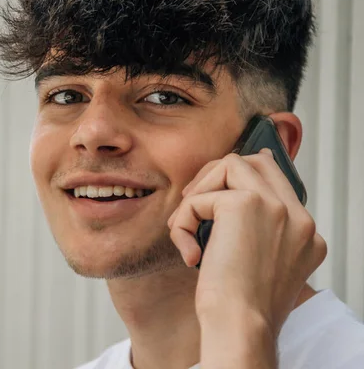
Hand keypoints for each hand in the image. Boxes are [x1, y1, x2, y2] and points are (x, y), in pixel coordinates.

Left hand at [167, 149, 326, 365]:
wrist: (241, 326)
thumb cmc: (243, 306)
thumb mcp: (262, 266)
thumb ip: (258, 234)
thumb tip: (227, 202)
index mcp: (305, 232)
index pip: (278, 181)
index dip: (241, 179)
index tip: (215, 193)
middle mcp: (297, 216)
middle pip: (257, 162)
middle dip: (217, 175)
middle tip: (194, 202)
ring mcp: (275, 206)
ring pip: (228, 165)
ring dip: (197, 194)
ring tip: (185, 229)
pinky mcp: (244, 204)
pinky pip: (199, 197)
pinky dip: (183, 220)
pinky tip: (187, 251)